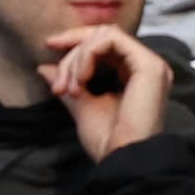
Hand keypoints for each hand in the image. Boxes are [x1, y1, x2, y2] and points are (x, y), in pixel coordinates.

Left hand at [45, 26, 171, 159]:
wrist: (123, 159)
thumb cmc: (108, 141)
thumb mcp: (81, 107)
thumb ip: (67, 83)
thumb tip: (44, 67)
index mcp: (133, 74)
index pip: (103, 43)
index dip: (75, 41)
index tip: (48, 47)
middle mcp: (144, 66)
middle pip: (102, 36)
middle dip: (72, 53)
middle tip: (58, 86)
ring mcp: (150, 64)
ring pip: (105, 36)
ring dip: (78, 57)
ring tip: (70, 88)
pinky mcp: (149, 65)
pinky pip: (112, 39)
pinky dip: (89, 54)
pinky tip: (81, 79)